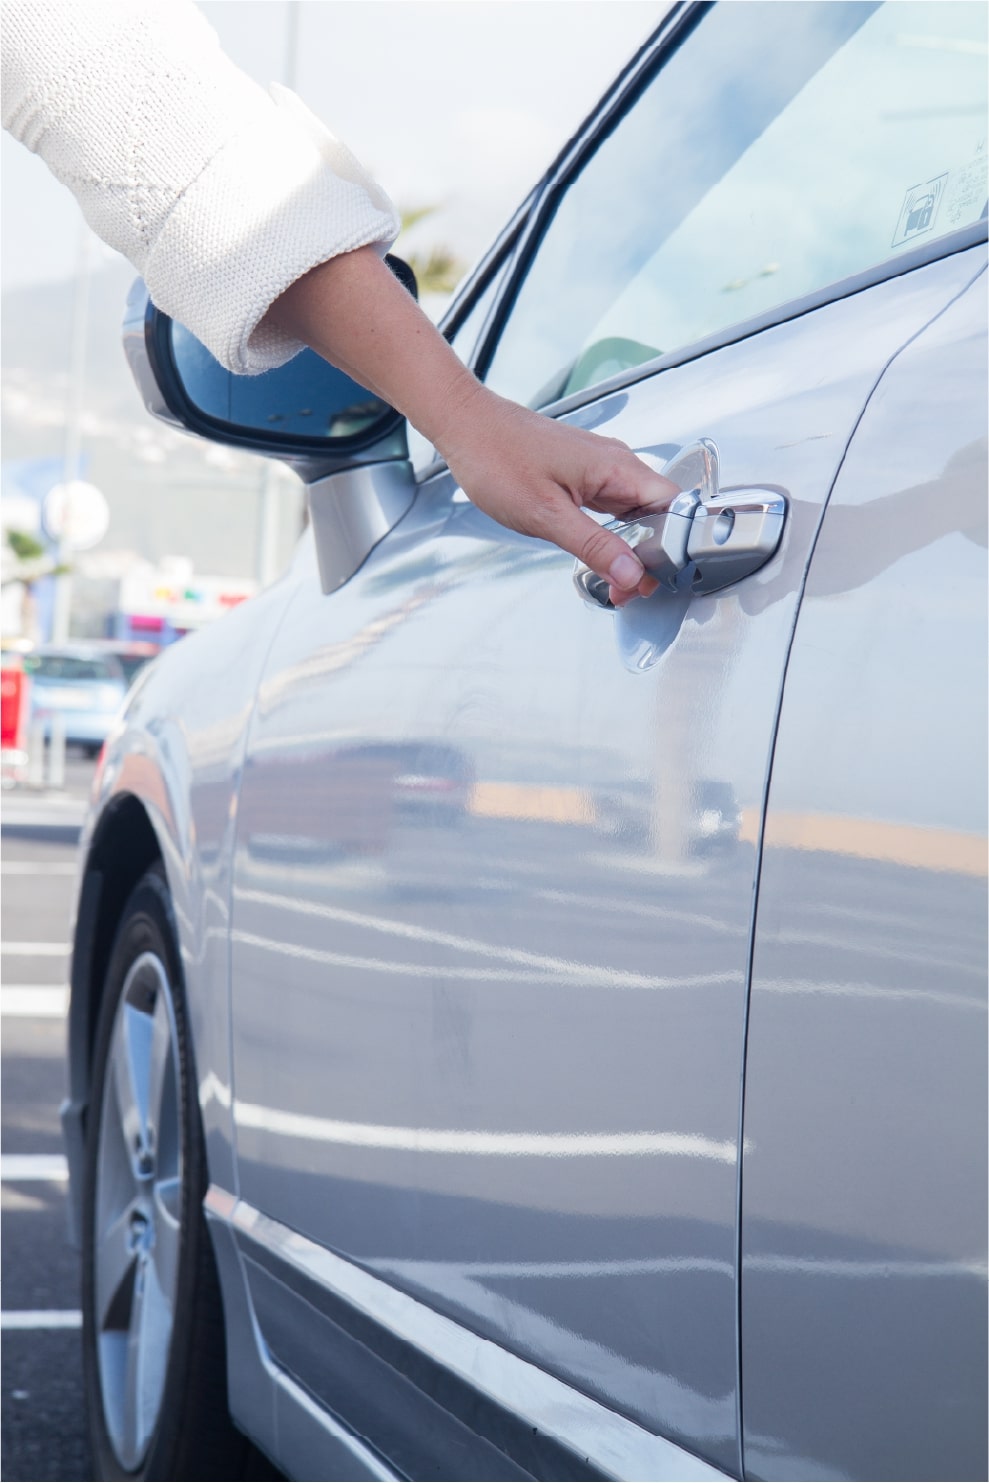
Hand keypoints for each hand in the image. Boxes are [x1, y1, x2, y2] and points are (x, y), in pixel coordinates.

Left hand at [267, 248, 678, 602]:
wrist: (465, 424)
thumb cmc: (497, 458)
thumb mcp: (546, 515)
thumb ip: (594, 546)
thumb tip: (633, 574)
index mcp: (616, 468)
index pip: (673, 509)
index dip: (673, 548)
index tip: (654, 580)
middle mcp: (616, 464)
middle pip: (658, 516)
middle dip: (651, 557)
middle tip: (628, 591)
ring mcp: (601, 469)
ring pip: (636, 514)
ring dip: (632, 549)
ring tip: (617, 582)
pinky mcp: (584, 475)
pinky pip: (614, 508)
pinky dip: (613, 535)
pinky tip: (601, 555)